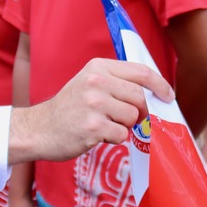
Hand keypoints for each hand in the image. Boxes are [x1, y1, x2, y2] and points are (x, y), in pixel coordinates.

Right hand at [10, 58, 172, 163]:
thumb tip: (153, 94)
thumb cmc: (68, 108)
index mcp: (98, 67)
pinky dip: (114, 139)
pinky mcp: (93, 127)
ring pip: (133, 117)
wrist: (39, 129)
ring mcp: (94, 104)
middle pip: (140, 97)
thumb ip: (117, 83)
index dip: (160, 85)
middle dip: (141, 112)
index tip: (168, 96)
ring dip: (125, 126)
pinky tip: (97, 135)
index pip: (141, 72)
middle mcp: (96, 82)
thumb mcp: (88, 83)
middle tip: (130, 120)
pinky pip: (122, 135)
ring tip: (105, 125)